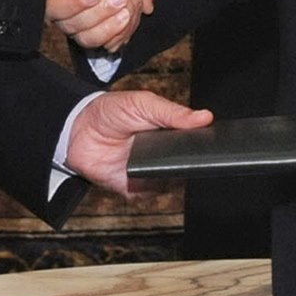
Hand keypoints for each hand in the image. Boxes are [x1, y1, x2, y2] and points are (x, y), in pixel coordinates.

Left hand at [64, 88, 211, 194]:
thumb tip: (205, 116)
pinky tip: (153, 172)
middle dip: (195, 160)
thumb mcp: (143, 103)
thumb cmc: (111, 113)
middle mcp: (164, 156)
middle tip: (196, 152)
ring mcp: (152, 173)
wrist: (77, 131)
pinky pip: (154, 192)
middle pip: (189, 164)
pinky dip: (156, 185)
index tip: (217, 140)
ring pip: (176, 180)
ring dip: (176, 173)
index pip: (196, 142)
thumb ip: (172, 112)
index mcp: (170, 133)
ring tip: (170, 159)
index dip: (207, 142)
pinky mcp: (138, 189)